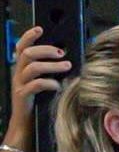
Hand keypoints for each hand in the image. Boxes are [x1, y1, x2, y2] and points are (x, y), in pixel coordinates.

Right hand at [5, 27, 69, 144]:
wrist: (25, 122)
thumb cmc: (38, 100)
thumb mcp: (42, 81)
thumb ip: (49, 69)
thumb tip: (67, 58)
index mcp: (22, 67)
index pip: (21, 47)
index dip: (28, 36)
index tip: (40, 29)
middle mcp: (18, 73)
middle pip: (27, 54)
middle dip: (46, 50)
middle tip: (62, 53)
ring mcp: (19, 84)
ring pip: (32, 67)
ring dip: (52, 65)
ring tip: (67, 66)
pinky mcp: (23, 95)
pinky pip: (35, 85)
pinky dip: (49, 83)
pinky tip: (58, 86)